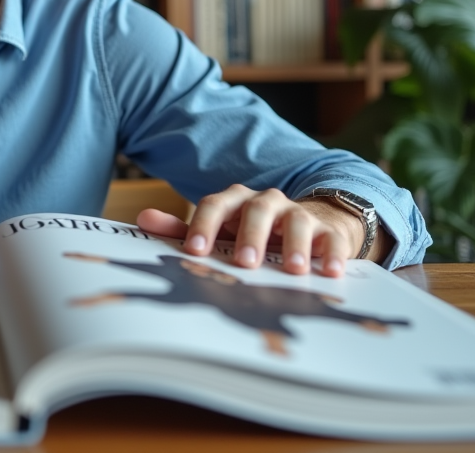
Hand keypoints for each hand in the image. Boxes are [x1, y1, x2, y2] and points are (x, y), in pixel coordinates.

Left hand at [136, 184, 360, 277]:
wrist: (307, 223)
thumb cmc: (252, 233)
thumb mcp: (219, 232)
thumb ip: (182, 229)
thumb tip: (142, 219)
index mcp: (235, 202)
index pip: (215, 205)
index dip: (203, 226)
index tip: (195, 252)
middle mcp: (267, 202)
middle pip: (257, 210)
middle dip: (250, 236)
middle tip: (245, 263)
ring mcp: (299, 214)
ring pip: (297, 220)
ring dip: (295, 245)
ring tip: (293, 270)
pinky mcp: (328, 230)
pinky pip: (332, 238)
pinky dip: (332, 254)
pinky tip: (330, 272)